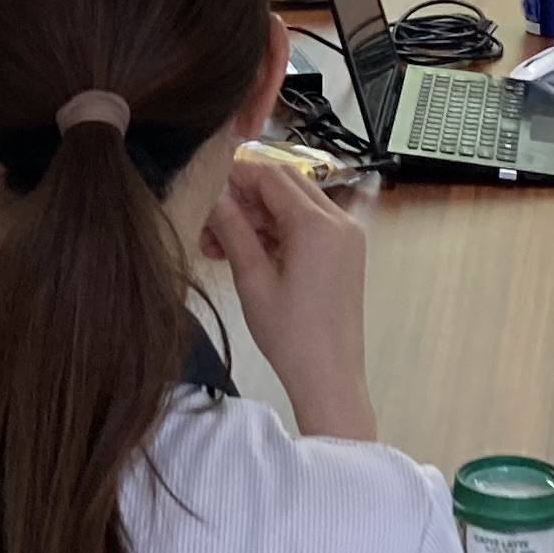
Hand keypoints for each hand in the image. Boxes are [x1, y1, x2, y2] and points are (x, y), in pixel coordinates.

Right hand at [201, 155, 375, 440]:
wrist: (329, 376)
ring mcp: (347, 236)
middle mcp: (339, 220)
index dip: (236, 177)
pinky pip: (309, 225)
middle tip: (211, 223)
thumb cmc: (289, 333)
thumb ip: (232, 229)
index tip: (206, 191)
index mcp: (317, 224)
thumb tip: (213, 195)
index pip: (271, 176)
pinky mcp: (346, 252)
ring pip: (296, 204)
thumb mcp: (252, 279)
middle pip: (286, 183)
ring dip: (259, 216)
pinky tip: (246, 252)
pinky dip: (278, 230)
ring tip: (218, 245)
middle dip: (246, 197)